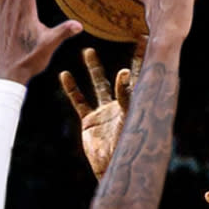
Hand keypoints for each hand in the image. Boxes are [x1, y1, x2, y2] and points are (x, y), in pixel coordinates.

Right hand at [58, 42, 144, 177]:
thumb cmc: (125, 148)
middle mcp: (120, 105)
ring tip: (88, 51)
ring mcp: (104, 112)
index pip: (141, 76)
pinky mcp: (89, 121)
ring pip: (98, 85)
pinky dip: (71, 89)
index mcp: (134, 104)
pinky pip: (79, 101)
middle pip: (123, 77)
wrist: (110, 169)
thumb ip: (126, 96)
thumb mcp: (128, 119)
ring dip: (93, 68)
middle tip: (131, 40)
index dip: (142, 58)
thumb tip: (124, 72)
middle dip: (128, 58)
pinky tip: (64, 75)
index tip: (145, 38)